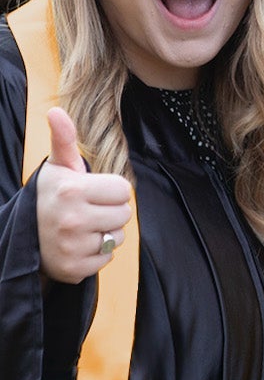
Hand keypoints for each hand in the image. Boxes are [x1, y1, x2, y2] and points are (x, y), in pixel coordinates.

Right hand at [36, 107, 132, 284]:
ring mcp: (71, 246)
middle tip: (85, 211)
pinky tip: (77, 246)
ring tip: (80, 228)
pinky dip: (96, 254)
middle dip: (110, 211)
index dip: (110, 190)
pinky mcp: (73, 269)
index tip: (90, 192)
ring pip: (117, 237)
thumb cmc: (50, 196)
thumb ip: (64, 139)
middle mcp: (71, 219)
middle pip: (125, 214)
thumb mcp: (58, 167)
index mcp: (72, 190)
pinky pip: (106, 259)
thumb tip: (55, 110)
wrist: (24, 236)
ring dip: (104, 233)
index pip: (123, 189)